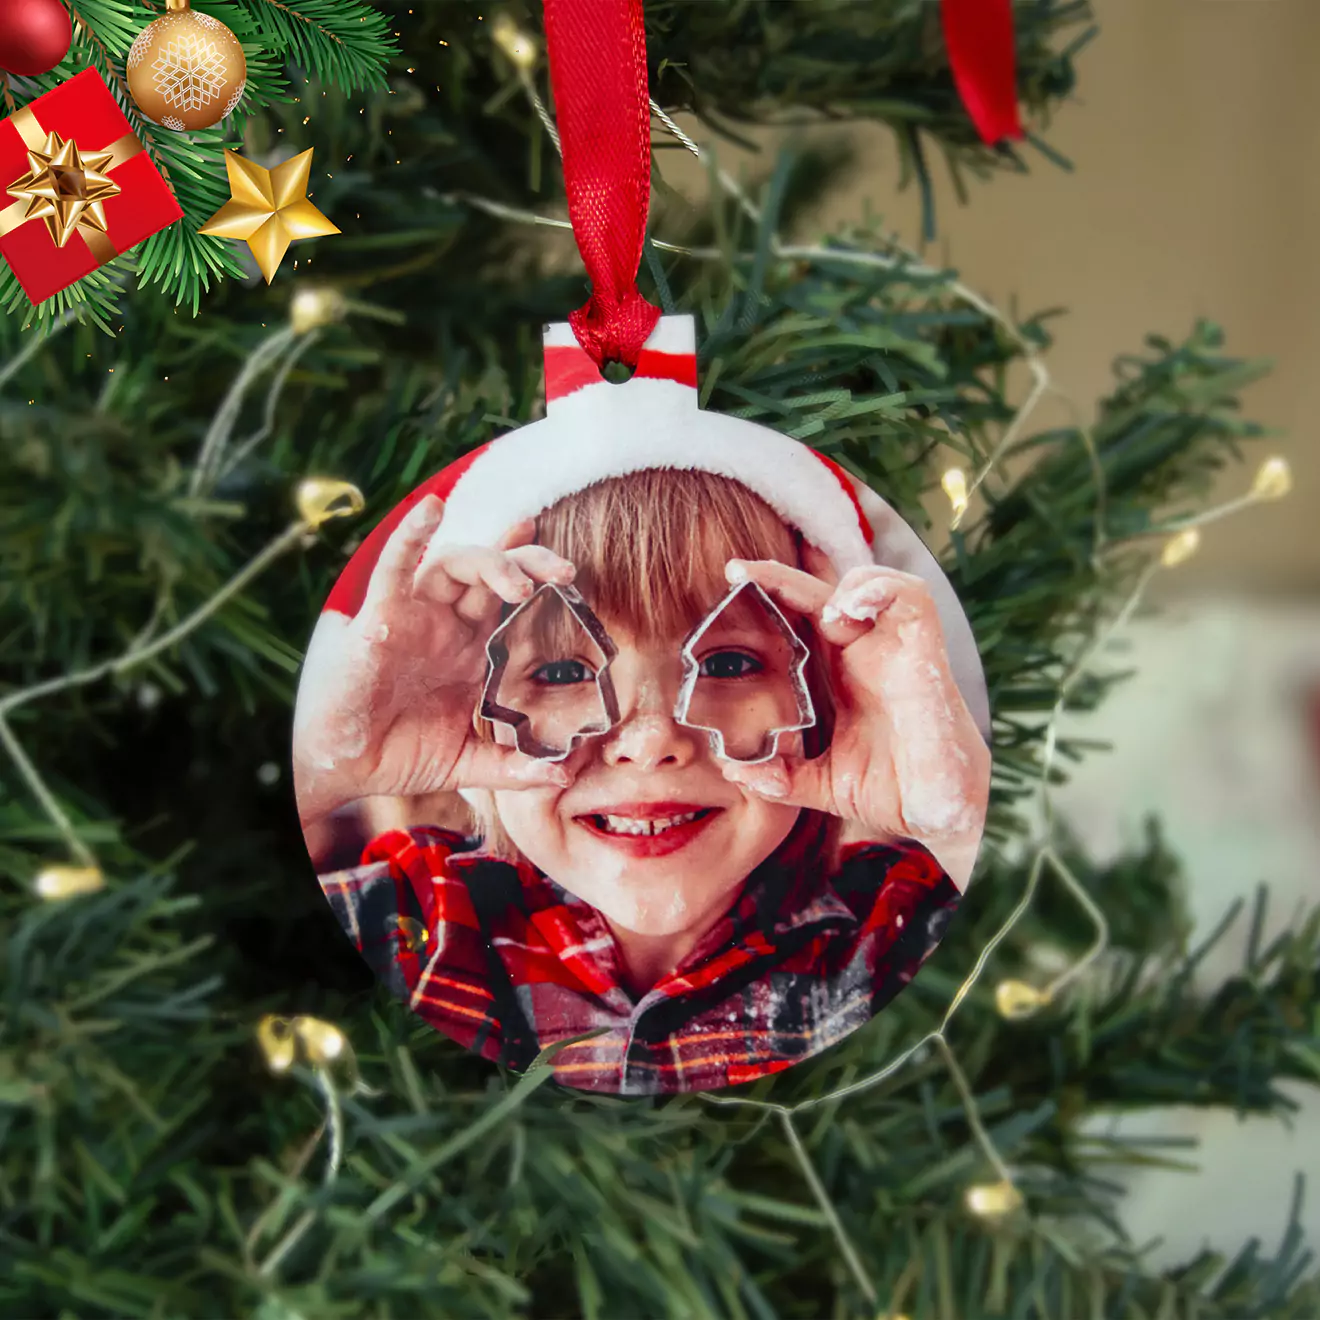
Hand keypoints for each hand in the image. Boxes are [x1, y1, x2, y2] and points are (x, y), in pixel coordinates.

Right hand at [293, 495, 577, 828]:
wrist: (342, 773)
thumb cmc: (398, 758)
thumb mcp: (468, 763)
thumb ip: (513, 767)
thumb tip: (563, 777)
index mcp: (469, 651)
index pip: (510, 602)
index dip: (539, 578)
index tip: (573, 573)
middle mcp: (445, 626)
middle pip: (492, 574)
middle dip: (530, 563)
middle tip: (566, 572)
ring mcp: (414, 618)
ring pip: (454, 565)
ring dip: (490, 562)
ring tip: (519, 583)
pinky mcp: (379, 619)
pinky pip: (394, 568)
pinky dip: (412, 535)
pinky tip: (432, 509)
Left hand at [719, 550, 989, 888]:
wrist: (945, 816)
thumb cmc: (896, 791)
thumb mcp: (825, 783)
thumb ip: (781, 777)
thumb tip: (733, 771)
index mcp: (840, 675)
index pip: (801, 620)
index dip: (770, 596)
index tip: (731, 581)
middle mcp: (866, 656)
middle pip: (824, 594)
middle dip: (781, 576)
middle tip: (737, 570)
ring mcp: (896, 652)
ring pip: (873, 582)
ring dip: (837, 583)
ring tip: (818, 612)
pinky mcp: (926, 657)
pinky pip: (912, 599)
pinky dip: (879, 590)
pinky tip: (848, 611)